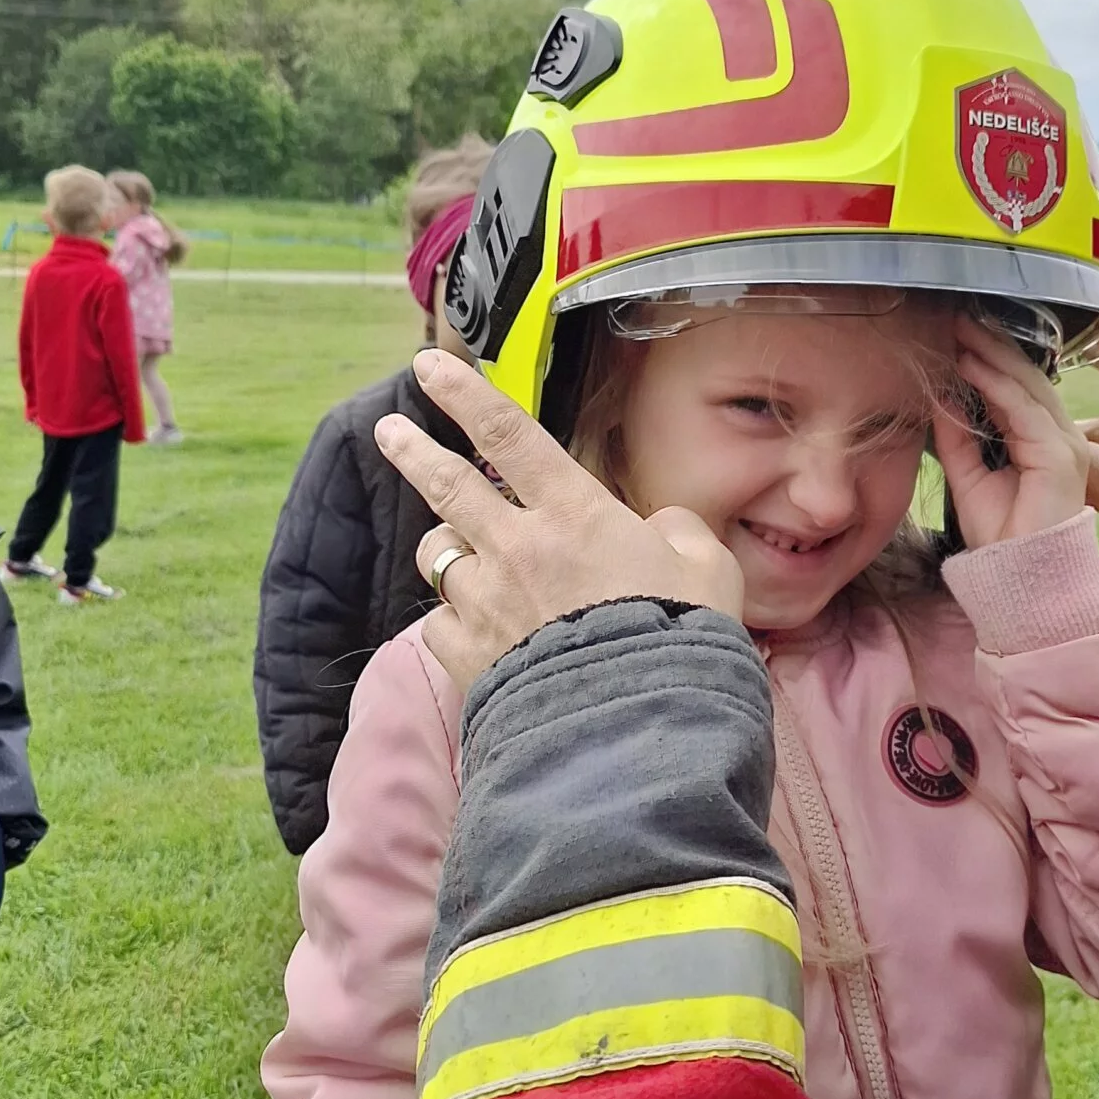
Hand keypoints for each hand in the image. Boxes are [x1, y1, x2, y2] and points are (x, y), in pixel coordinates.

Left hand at [375, 352, 745, 690]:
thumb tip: (660, 530)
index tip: (430, 367)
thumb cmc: (680, 644)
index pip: (509, 434)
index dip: (464, 395)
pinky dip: (452, 619)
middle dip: (413, 450)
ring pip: (439, 556)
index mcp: (575, 514)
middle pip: (450, 485)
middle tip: (389, 430)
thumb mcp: (709, 571)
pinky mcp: (468, 657)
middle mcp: (518, 548)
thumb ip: (679, 534)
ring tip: (454, 550)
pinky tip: (470, 626)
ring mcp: (486, 603)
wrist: (636, 730)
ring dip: (445, 547)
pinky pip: (440, 623)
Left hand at [929, 314, 1090, 547]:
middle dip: (992, 345)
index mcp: (1042, 442)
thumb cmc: (1001, 538)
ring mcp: (1065, 444)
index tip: (957, 334)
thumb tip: (940, 395)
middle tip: (959, 317)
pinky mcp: (1060, 455)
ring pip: (1028, 385)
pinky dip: (995, 384)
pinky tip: (971, 364)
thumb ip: (957, 436)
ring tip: (962, 329)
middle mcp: (1060, 437)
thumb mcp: (968, 476)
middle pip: (1027, 378)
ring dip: (992, 354)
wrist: (1022, 581)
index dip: (989, 359)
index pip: (1017, 388)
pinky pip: (1024, 409)